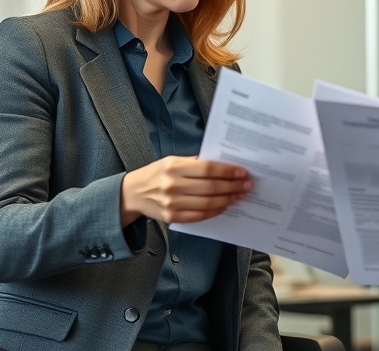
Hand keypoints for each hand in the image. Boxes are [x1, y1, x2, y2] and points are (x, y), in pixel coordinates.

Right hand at [121, 156, 251, 224]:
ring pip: (207, 203)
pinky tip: (224, 206)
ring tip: (238, 196)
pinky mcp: (172, 217)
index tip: (241, 172)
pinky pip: (199, 216)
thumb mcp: (172, 161)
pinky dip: (214, 212)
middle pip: (210, 187)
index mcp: (173, 167)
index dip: (227, 171)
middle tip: (246, 185)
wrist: (132, 193)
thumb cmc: (156, 174)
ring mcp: (171, 203)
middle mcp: (172, 185)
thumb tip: (222, 165)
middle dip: (232, 186)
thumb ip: (194, 163)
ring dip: (227, 200)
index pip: (207, 169)